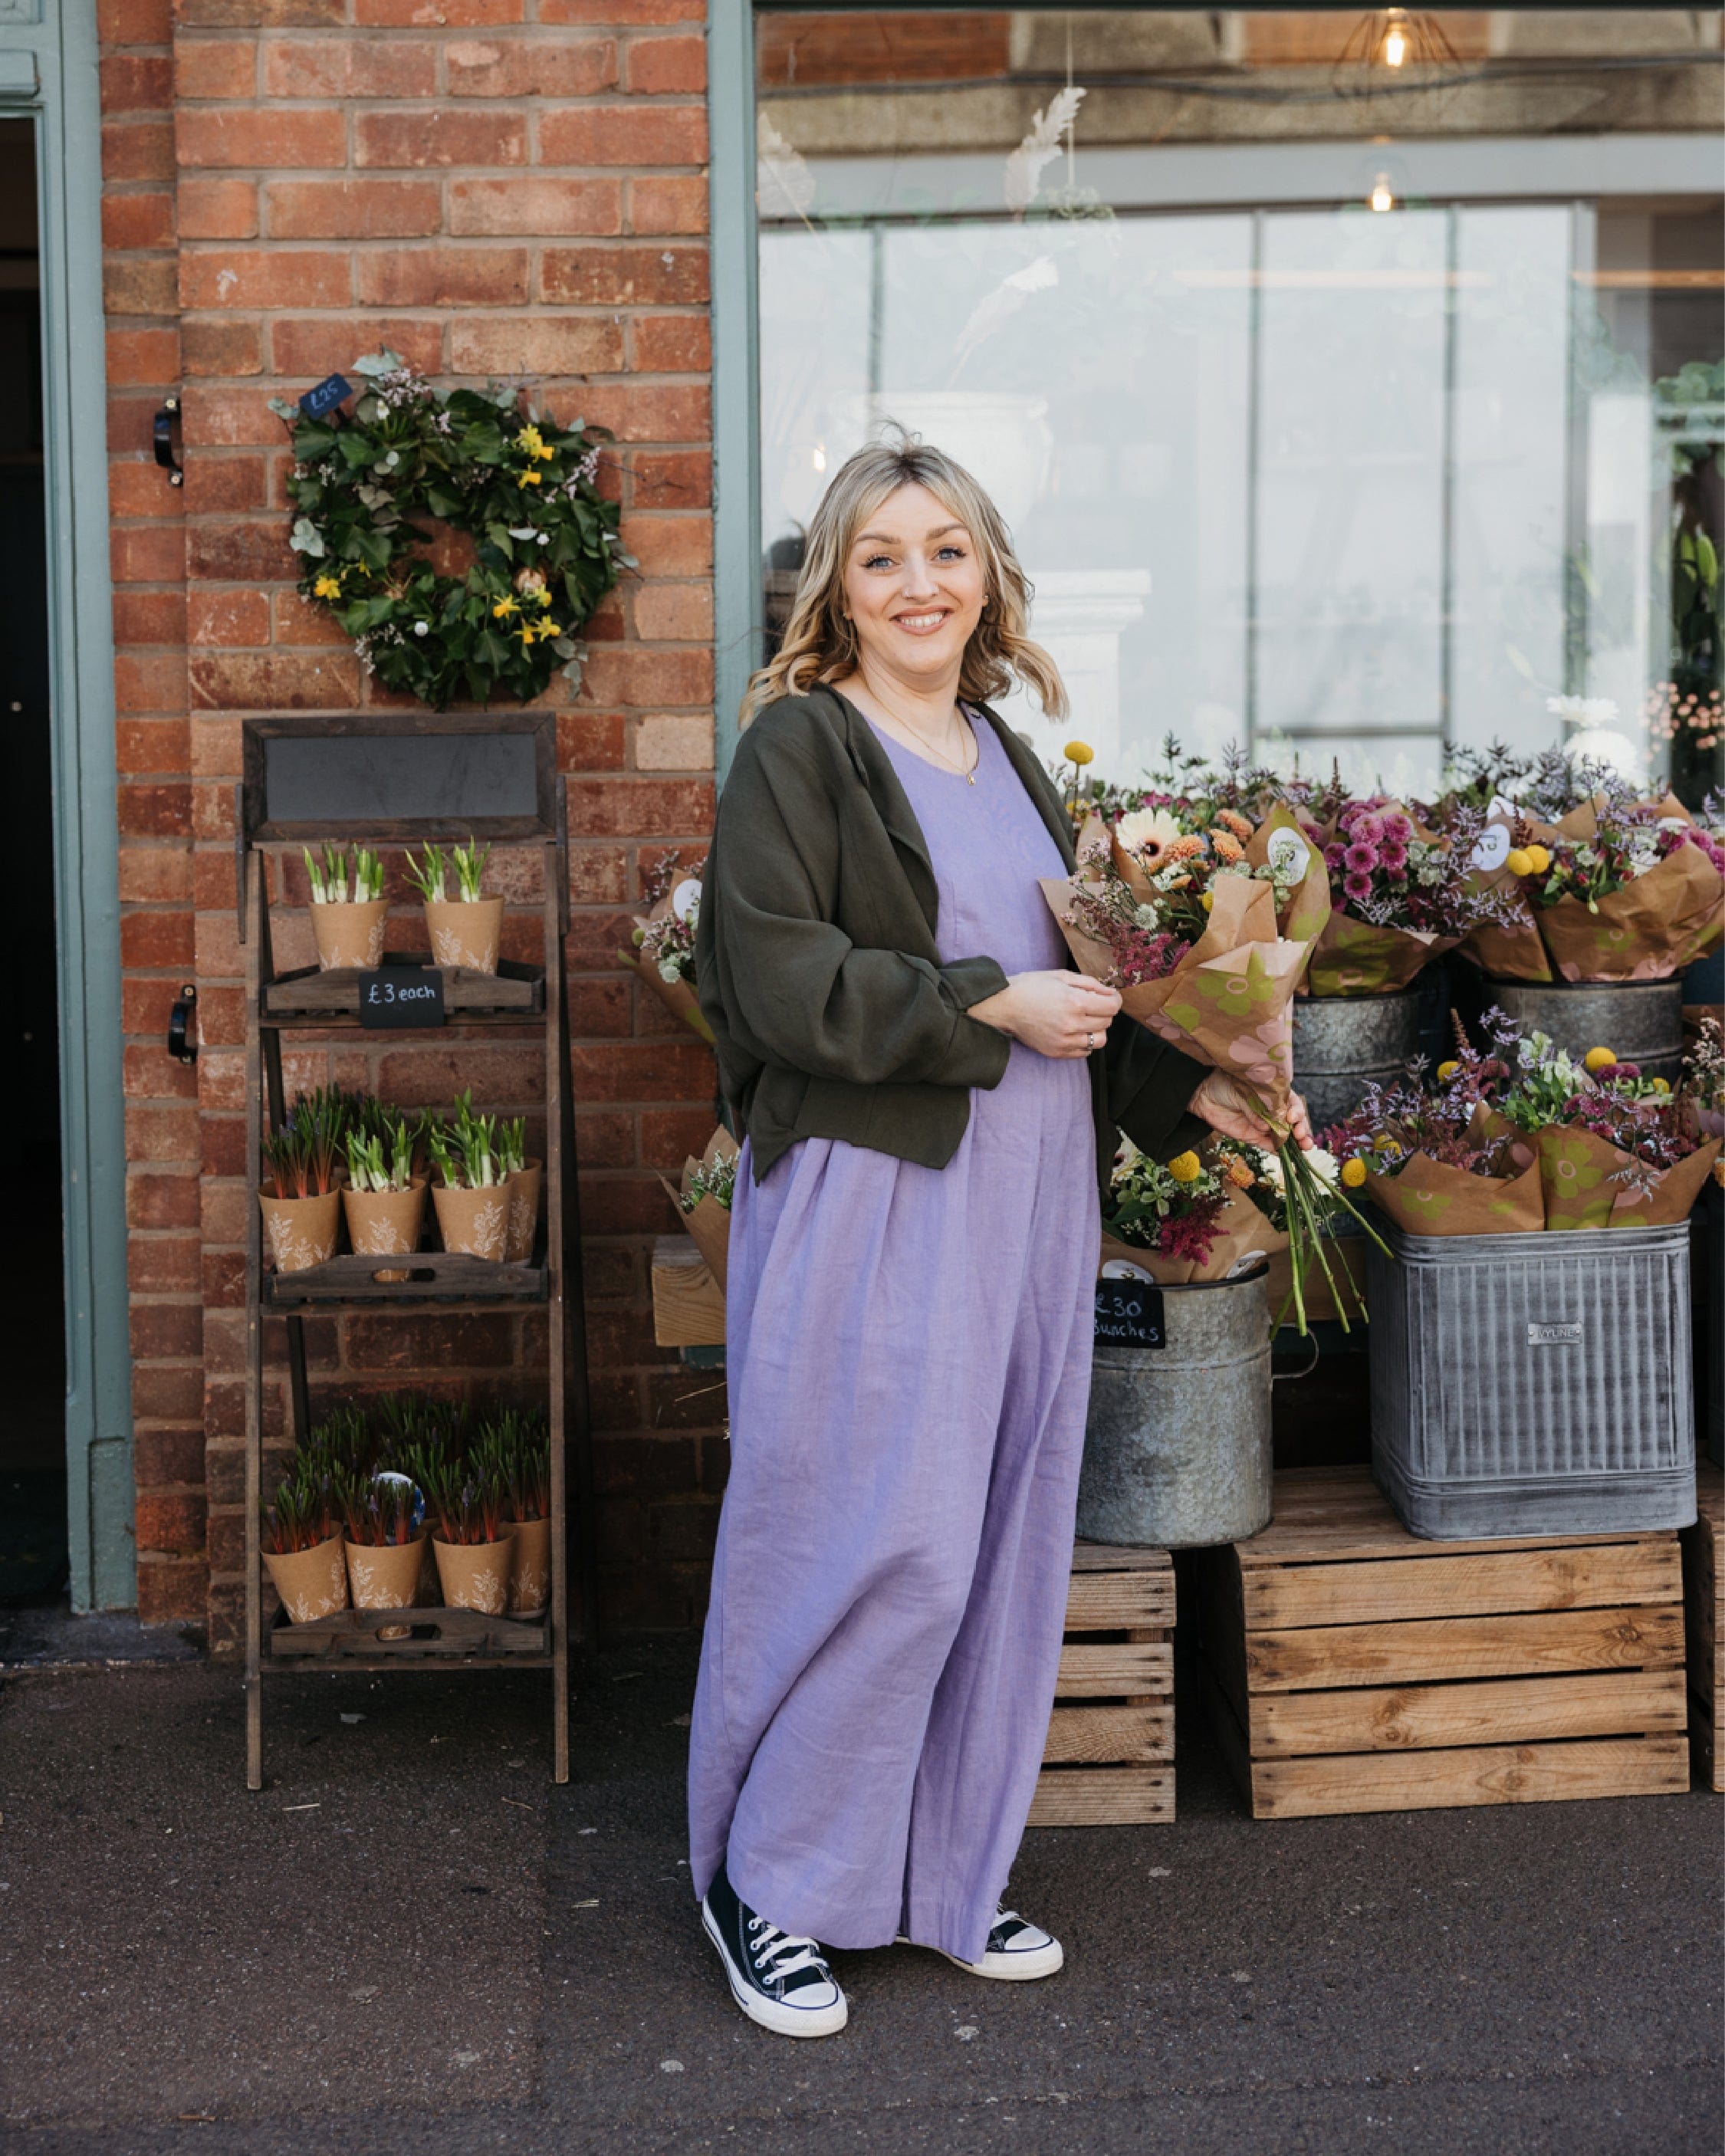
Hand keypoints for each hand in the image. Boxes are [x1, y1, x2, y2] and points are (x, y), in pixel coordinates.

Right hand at [969, 970, 1121, 1059]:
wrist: (1004, 1006)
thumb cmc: (1031, 987)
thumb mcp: (1061, 976)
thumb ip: (1089, 983)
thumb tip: (1110, 991)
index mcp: (1074, 1001)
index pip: (1112, 1006)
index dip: (1114, 999)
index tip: (1108, 996)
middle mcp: (1072, 1024)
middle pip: (1107, 1022)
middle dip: (1104, 1011)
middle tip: (1092, 1004)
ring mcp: (1064, 1041)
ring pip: (1100, 1040)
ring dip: (1097, 1029)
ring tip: (1084, 1020)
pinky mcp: (1056, 1052)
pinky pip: (1084, 1052)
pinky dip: (1085, 1042)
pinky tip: (1074, 1031)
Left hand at [1189, 1071, 1313, 1150]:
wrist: (1203, 1095)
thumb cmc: (1225, 1085)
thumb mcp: (1244, 1091)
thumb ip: (1257, 1109)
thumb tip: (1267, 1126)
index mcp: (1274, 1094)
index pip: (1292, 1103)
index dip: (1296, 1111)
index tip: (1292, 1117)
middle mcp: (1273, 1110)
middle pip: (1293, 1121)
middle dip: (1301, 1128)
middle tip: (1301, 1135)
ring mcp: (1264, 1125)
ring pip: (1285, 1135)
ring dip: (1296, 1142)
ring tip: (1304, 1147)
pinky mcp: (1254, 1137)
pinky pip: (1270, 1146)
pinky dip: (1280, 1151)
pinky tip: (1289, 1155)